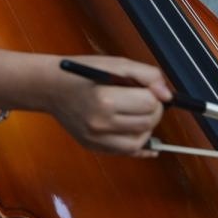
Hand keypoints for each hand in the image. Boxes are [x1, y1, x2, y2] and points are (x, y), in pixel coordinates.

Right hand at [48, 55, 170, 155]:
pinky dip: (139, 145)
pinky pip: (126, 153)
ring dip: (146, 128)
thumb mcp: (116, 64)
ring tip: (137, 113)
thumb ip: (146, 75)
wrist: (50, 87)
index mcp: (105, 99)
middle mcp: (100, 123)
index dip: (155, 95)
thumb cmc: (82, 72)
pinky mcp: (94, 147)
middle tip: (145, 100)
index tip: (149, 89)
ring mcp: (96, 139)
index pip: (149, 104)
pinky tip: (142, 136)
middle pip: (147, 123)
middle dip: (153, 110)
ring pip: (140, 142)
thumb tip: (167, 94)